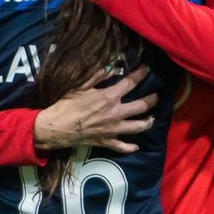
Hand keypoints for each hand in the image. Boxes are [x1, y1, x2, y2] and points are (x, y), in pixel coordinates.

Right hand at [33, 65, 156, 152]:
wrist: (57, 127)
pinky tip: (136, 146)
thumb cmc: (66, 104)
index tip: (147, 69)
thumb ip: (98, 75)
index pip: (130, 83)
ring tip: (152, 118)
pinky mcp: (107, 141)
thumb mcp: (80, 85)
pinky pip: (123, 146)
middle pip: (141, 106)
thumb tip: (112, 66)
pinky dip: (131, 147)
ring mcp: (113, 129)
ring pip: (138, 127)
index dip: (140, 74)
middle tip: (156, 96)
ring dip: (147, 122)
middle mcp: (116, 113)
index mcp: (109, 97)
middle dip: (152, 100)